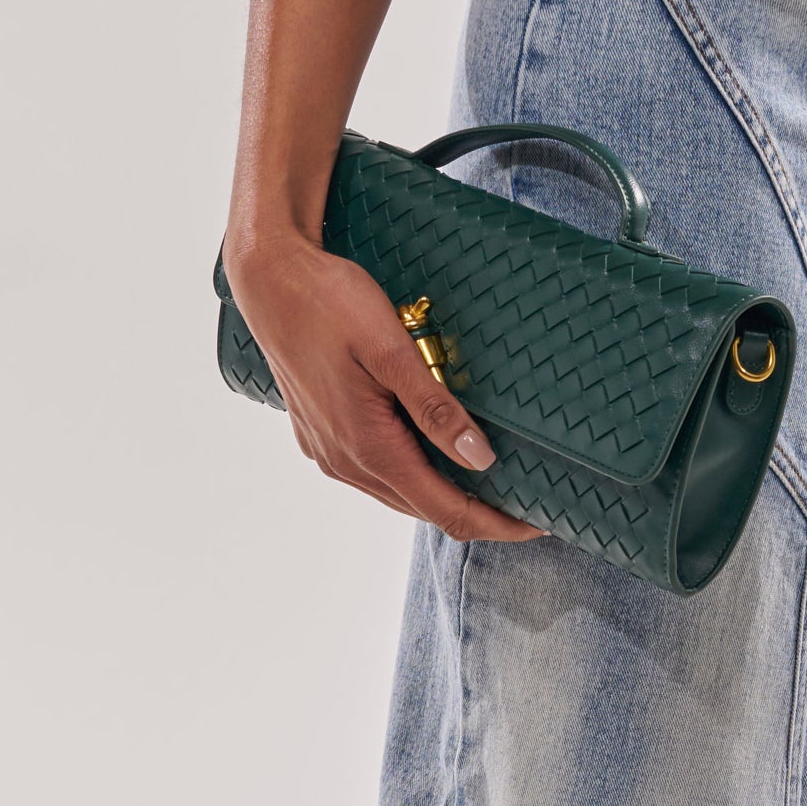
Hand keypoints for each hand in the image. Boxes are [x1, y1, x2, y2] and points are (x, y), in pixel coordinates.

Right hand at [223, 225, 537, 542]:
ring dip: (445, 495)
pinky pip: (377, 473)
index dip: (496, 524)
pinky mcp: (321, 438)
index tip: (537, 524)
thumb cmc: (329, 303)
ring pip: (401, 494)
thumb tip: (480, 459)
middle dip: (478, 513)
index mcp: (368, 448)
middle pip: (425, 510)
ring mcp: (329, 453)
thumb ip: (435, 410)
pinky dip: (415, 474)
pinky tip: (436, 455)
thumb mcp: (391, 350)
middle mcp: (345, 462)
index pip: (446, 510)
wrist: (269, 281)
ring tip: (491, 484)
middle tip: (526, 500)